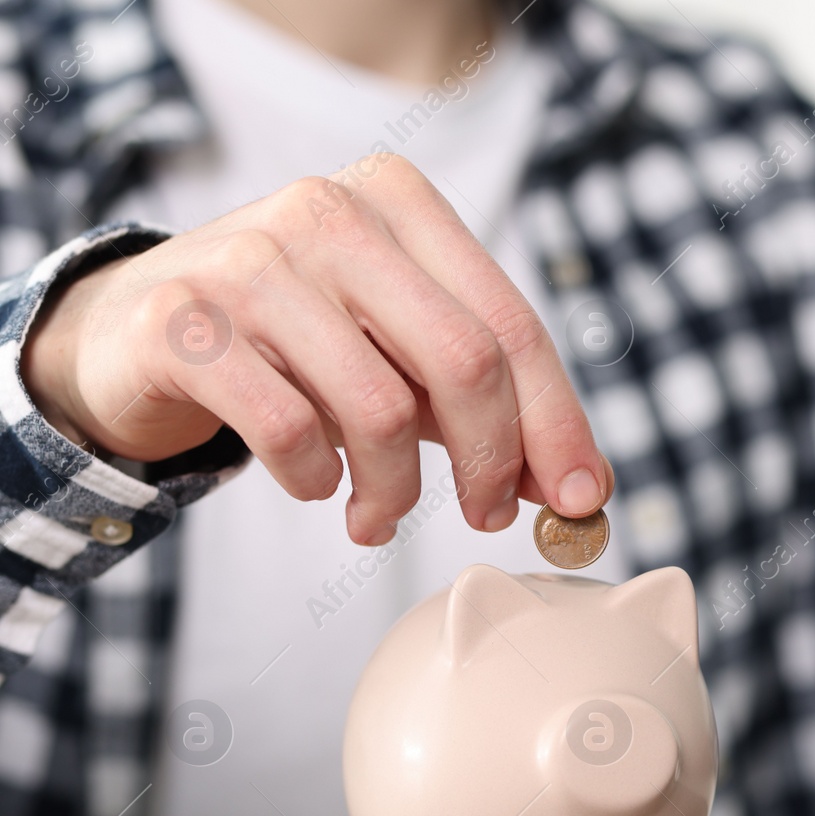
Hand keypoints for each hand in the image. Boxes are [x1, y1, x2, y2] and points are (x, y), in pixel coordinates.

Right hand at [20, 153, 611, 544]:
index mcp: (399, 201)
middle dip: (492, 460)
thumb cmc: (294, 343)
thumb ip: (485, 404)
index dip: (556, 421)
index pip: (510, 324)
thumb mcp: (398, 353)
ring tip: (379, 515)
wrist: (133, 329)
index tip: (582, 497)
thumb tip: (577, 486)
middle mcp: (330, 211)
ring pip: (381, 409)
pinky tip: (315, 485)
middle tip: (488, 515)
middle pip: (466, 360)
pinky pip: (289, 432)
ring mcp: (250, 260)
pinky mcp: (182, 323)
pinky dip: (316, 481)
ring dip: (396, 491)